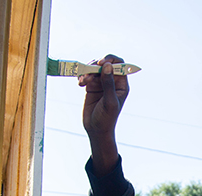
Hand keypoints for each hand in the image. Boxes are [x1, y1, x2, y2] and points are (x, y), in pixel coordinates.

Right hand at [79, 54, 128, 170]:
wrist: (96, 130)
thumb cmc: (107, 118)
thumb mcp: (109, 101)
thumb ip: (108, 83)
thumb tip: (107, 66)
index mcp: (121, 85)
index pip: (119, 65)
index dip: (110, 60)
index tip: (101, 63)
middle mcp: (112, 82)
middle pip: (105, 64)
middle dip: (95, 65)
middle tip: (89, 71)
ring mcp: (102, 84)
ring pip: (94, 69)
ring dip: (87, 71)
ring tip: (82, 81)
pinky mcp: (92, 87)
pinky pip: (87, 75)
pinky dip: (82, 76)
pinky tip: (80, 83)